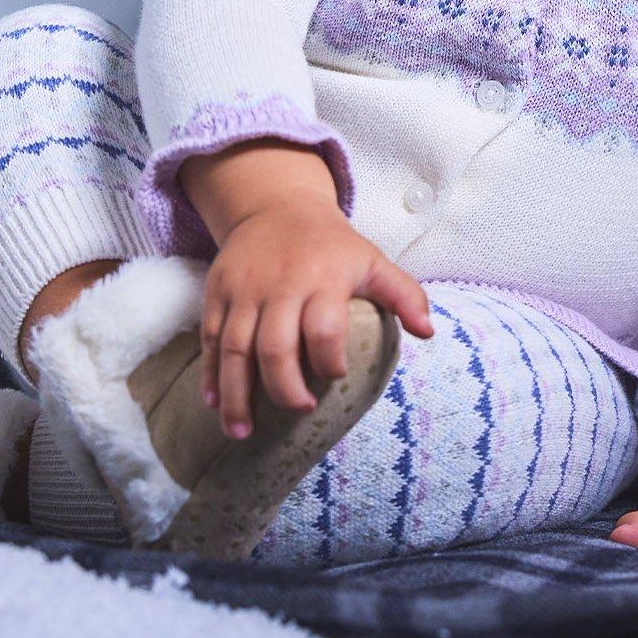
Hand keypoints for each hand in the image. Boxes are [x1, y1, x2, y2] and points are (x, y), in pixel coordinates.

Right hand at [199, 197, 433, 439]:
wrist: (276, 204)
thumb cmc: (331, 244)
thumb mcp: (371, 260)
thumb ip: (403, 294)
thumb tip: (428, 333)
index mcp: (322, 278)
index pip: (324, 328)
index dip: (330, 361)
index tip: (336, 378)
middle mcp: (280, 286)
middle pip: (275, 346)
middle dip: (284, 388)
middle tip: (300, 409)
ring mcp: (244, 290)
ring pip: (234, 348)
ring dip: (236, 395)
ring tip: (242, 432)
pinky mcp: (218, 291)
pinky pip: (209, 338)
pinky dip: (210, 374)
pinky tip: (214, 403)